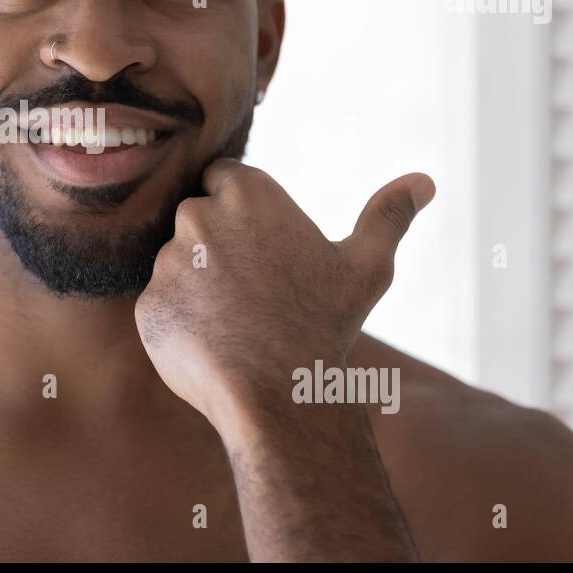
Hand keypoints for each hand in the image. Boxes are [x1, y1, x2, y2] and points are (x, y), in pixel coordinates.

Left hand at [134, 158, 434, 429]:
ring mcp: (168, 261)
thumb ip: (388, 215)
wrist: (283, 394)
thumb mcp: (365, 266)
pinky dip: (180, 324)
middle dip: (216, 248)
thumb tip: (423, 181)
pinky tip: (214, 344)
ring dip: (197, 286)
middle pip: (195, 219)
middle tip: (252, 292)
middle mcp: (199, 217)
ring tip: (236, 322)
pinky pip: (161, 307)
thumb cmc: (325, 325)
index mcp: (247, 193)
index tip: (259, 245)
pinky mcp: (148, 304)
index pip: (222, 178)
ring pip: (176, 265)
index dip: (239, 211)